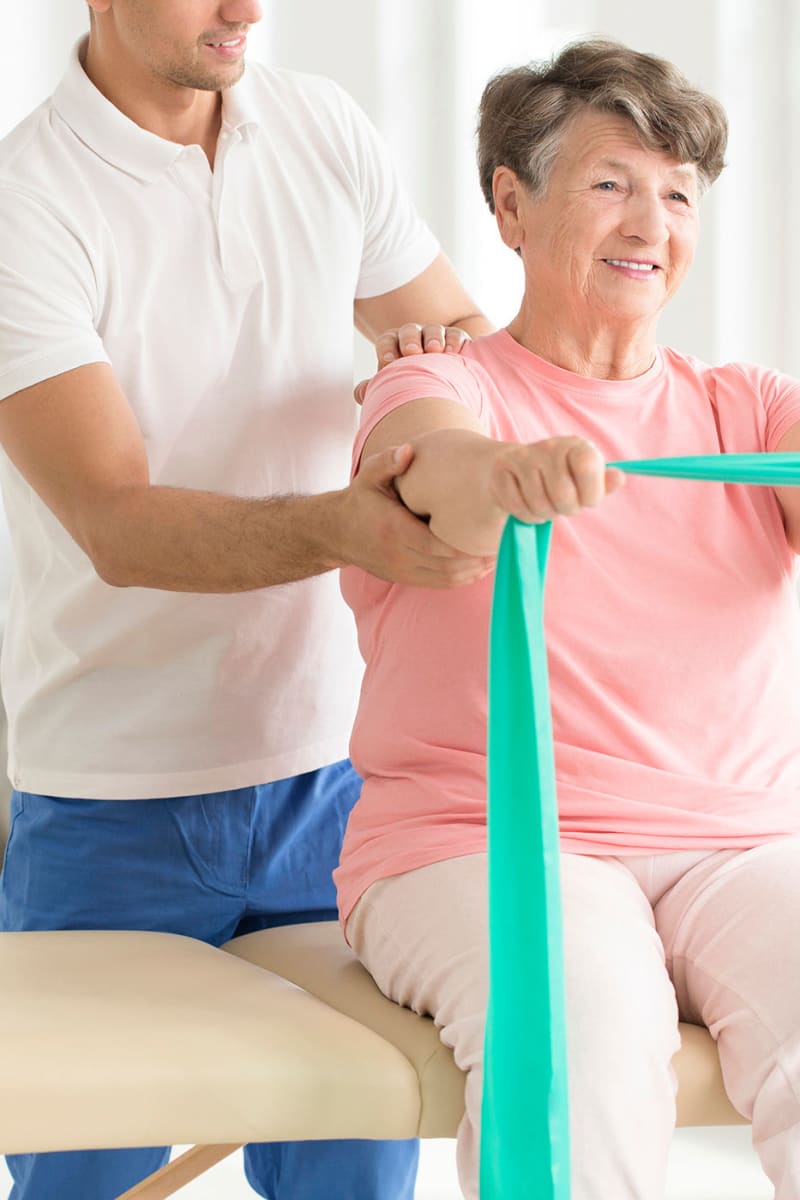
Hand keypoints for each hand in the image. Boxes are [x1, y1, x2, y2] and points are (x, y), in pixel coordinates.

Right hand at [333, 443, 494, 587]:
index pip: (437, 545)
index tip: (490, 535)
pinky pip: (439, 584)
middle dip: (478, 560)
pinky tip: (479, 567)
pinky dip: (462, 579)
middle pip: (447, 567)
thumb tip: (408, 450)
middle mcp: (398, 555)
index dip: (466, 547)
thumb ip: (387, 462)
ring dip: (474, 572)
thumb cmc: (361, 500)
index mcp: (393, 530)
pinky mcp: (405, 579)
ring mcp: (401, 571)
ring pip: (446, 580)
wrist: (337, 532)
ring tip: (497, 557)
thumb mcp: (368, 476)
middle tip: (503, 546)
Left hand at [354, 324, 471, 404]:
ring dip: (434, 338)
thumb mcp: (392, 386)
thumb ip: (376, 388)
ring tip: (435, 350)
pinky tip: (453, 351)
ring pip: (433, 331)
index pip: (387, 341)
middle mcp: (414, 338)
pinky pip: (456, 335)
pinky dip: (454, 341)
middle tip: (412, 351)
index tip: (388, 362)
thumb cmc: (410, 386)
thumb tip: (360, 393)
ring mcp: (436, 337)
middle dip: (410, 339)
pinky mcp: (456, 341)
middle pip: (409, 331)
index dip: (386, 348)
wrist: (439, 386)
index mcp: (394, 346)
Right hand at [489, 437, 623, 522]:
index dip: (591, 493)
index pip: (588, 468)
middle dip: (565, 509)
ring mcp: (523, 456)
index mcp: (576, 446)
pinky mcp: (502, 469)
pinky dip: (525, 514)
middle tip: (563, 504)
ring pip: (538, 504)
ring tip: (545, 504)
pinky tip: (527, 504)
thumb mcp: (585, 481)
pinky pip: (517, 506)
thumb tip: (619, 478)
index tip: (587, 498)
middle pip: (563, 495)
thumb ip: (603, 483)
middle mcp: (550, 446)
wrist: (518, 468)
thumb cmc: (561, 479)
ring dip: (544, 514)